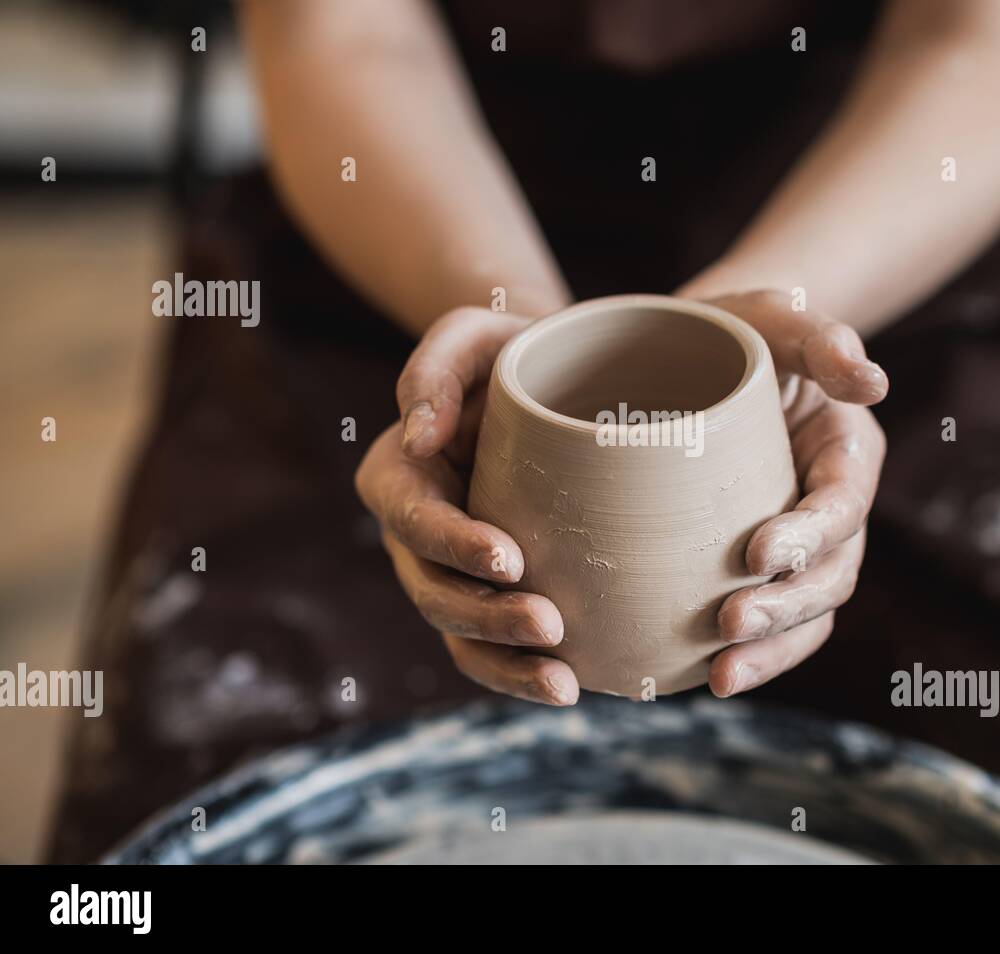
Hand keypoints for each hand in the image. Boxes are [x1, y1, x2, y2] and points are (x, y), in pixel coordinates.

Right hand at [355, 307, 579, 705]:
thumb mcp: (474, 335)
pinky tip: (571, 687)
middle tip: (552, 623)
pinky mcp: (492, 594)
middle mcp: (414, 533)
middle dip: (487, 616)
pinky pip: (494, 649)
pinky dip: (523, 674)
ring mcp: (450, 572)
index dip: (453, 544)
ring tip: (565, 683)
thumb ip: (436, 367)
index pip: (412, 518)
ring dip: (506, 664)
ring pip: (460, 635)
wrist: (558, 381)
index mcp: (398, 473)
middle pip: (433, 590)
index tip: (510, 556)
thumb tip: (416, 434)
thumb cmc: (513, 352)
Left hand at [699, 291, 887, 697]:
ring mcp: (800, 547)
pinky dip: (751, 656)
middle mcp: (832, 507)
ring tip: (721, 675)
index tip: (757, 551)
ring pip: (808, 614)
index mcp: (846, 451)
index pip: (843, 503)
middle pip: (832, 573)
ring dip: (772, 648)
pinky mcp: (761, 573)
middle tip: (729, 621)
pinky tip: (705, 677)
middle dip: (788, 605)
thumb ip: (821, 337)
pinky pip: (773, 626)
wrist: (682, 362)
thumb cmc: (732, 334)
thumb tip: (873, 381)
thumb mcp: (772, 317)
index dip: (811, 534)